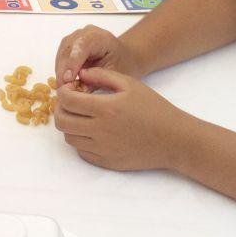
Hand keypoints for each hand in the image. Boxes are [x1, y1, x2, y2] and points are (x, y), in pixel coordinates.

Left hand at [54, 68, 192, 171]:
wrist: (174, 139)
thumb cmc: (153, 108)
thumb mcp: (130, 84)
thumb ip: (102, 75)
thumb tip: (81, 74)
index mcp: (105, 108)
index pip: (67, 101)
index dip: (63, 92)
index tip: (70, 89)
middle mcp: (100, 131)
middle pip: (62, 121)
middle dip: (61, 109)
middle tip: (72, 103)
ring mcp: (102, 149)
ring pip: (69, 138)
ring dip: (70, 125)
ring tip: (82, 117)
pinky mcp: (106, 162)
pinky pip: (82, 152)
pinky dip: (81, 141)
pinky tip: (92, 131)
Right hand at [55, 25, 144, 85]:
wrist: (125, 56)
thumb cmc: (124, 65)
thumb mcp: (114, 75)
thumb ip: (96, 81)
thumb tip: (77, 92)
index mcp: (100, 37)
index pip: (82, 46)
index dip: (73, 62)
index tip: (68, 80)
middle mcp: (85, 33)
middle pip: (68, 50)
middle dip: (64, 71)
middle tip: (62, 91)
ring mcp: (75, 37)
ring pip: (62, 54)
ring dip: (60, 72)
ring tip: (63, 89)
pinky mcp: (69, 44)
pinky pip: (61, 57)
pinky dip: (61, 71)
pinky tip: (65, 83)